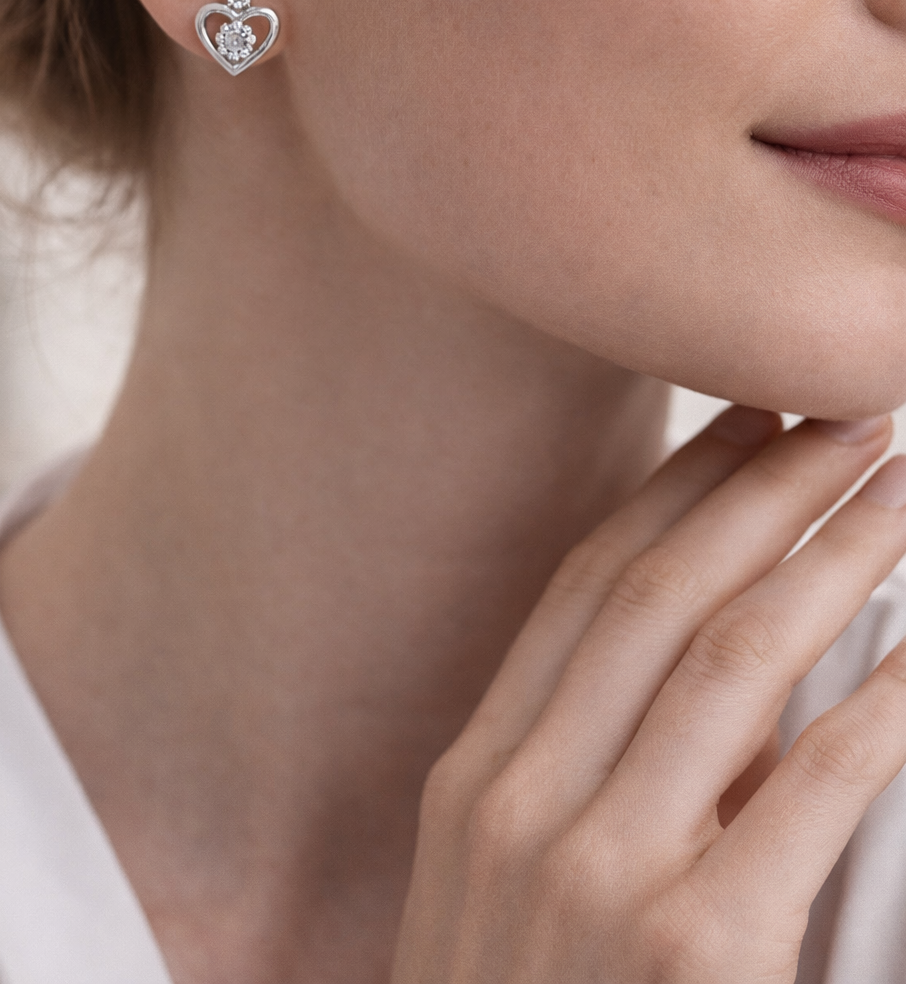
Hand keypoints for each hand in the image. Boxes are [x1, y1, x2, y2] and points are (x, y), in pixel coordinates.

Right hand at [392, 408, 905, 982]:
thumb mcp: (509, 908)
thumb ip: (595, 790)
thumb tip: (724, 688)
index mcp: (475, 778)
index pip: (587, 585)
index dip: (676, 487)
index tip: (747, 413)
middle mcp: (522, 801)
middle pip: (664, 590)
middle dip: (767, 483)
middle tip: (848, 409)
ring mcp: (597, 873)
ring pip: (737, 652)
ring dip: (838, 552)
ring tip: (905, 484)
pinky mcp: (694, 948)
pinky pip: (816, 778)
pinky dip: (889, 694)